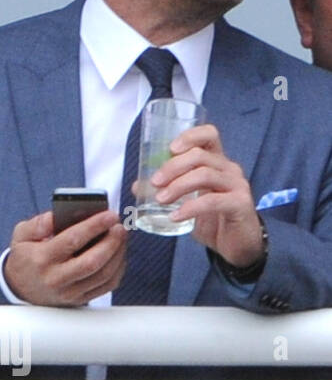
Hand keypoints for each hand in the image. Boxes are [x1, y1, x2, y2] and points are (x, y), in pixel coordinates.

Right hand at [3, 209, 126, 305]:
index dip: (94, 226)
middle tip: (119, 227)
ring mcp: (70, 292)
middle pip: (93, 261)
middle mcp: (56, 278)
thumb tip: (57, 216)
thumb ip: (37, 224)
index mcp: (42, 259)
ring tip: (121, 237)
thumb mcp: (20, 236)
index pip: (72, 240)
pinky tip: (118, 254)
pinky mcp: (80, 299)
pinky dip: (118, 269)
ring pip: (104, 274)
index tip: (109, 215)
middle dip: (111, 242)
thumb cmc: (25, 258)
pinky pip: (107, 286)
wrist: (20, 289)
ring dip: (118, 254)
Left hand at [152, 124, 262, 266]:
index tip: (170, 148)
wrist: (237, 244)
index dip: (190, 136)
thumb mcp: (187, 200)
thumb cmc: (212, 217)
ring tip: (160, 199)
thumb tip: (138, 185)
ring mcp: (237, 185)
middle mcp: (229, 169)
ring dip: (177, 186)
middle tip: (154, 182)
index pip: (209, 135)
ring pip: (204, 175)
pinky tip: (175, 216)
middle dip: (172, 167)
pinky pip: (212, 201)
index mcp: (216, 161)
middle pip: (200, 155)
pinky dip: (190, 208)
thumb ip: (167, 189)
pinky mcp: (240, 204)